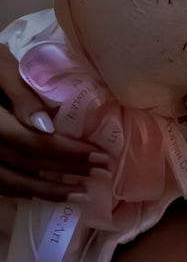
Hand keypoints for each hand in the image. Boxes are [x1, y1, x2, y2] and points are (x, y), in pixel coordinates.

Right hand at [0, 44, 109, 201]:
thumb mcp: (1, 68)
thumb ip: (22, 95)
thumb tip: (48, 127)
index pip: (33, 142)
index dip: (67, 152)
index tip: (99, 155)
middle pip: (27, 165)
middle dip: (67, 171)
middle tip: (101, 173)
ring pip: (13, 182)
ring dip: (48, 191)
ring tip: (80, 192)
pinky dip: (22, 190)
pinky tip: (43, 192)